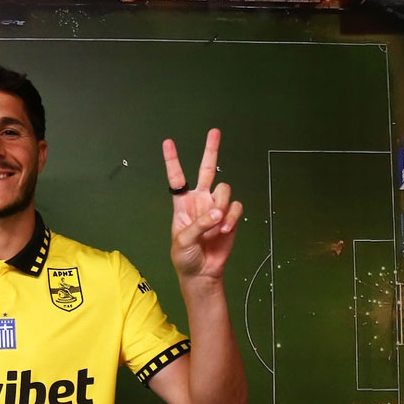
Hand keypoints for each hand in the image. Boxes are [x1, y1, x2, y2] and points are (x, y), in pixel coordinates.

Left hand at [163, 129, 242, 279]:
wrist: (202, 272)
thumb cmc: (185, 257)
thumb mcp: (183, 241)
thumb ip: (199, 225)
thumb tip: (217, 212)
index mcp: (183, 204)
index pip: (177, 178)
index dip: (173, 160)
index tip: (168, 142)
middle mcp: (200, 201)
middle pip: (207, 170)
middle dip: (211, 150)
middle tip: (214, 131)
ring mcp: (216, 207)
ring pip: (224, 190)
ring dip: (221, 207)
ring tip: (216, 227)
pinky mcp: (230, 217)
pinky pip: (235, 207)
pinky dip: (231, 219)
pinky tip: (224, 231)